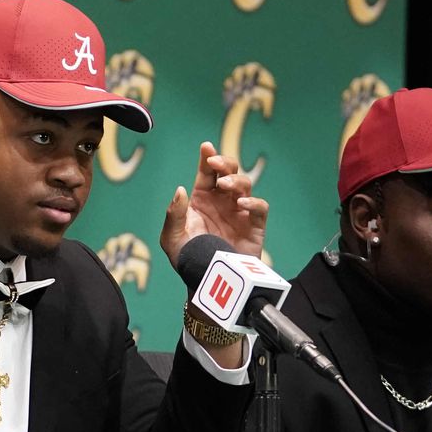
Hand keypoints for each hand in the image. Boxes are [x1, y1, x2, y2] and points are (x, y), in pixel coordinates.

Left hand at [160, 141, 268, 270]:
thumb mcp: (171, 237)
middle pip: (229, 172)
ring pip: (245, 186)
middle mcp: (222, 202)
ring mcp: (239, 213)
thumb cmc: (187, 259)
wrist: (206, 284)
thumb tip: (181, 189)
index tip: (205, 147)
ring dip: (235, 181)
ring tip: (224, 185)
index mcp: (202, 200)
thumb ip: (174, 214)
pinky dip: (254, 203)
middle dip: (224, 163)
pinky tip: (241, 204)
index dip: (208, 158)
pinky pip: (259, 209)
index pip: (206, 173)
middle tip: (215, 164)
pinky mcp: (254, 227)